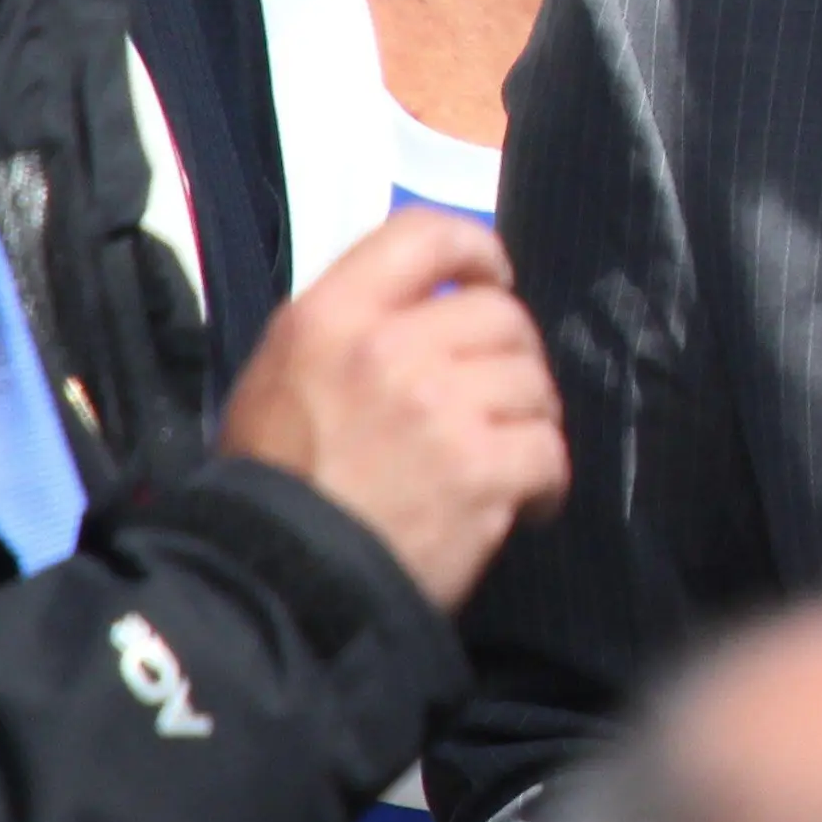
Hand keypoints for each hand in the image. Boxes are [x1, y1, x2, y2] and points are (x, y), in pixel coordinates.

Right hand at [216, 208, 569, 610]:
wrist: (275, 588)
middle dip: (509, 357)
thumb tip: (426, 306)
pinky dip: (544, 479)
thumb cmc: (272, 485)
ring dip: (528, 419)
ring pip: (533, 382)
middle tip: (494, 399)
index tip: (491, 277)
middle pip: (500, 315)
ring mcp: (441, 408)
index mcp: (329, 317)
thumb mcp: (278, 379)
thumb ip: (349, 331)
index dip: (473, 249)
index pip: (422, 232)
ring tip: (501, 455)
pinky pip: (548, 449)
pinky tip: (523, 502)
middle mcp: (388, 349)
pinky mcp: (482, 469)